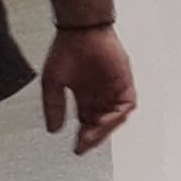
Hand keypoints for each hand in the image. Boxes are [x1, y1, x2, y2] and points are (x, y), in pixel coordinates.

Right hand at [39, 26, 134, 154]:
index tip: (77, 149)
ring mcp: (113, 89)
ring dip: (105, 129)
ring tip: (92, 137)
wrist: (80, 31)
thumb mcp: (53, 83)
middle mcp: (100, 94)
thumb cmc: (67, 50)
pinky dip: (118, 115)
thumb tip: (54, 129)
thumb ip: (54, 106)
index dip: (84, 137)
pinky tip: (105, 121)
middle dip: (94, 137)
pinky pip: (127, 104)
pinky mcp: (124, 82)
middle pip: (101, 123)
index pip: (87, 123)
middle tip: (83, 146)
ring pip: (115, 117)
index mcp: (84, 95)